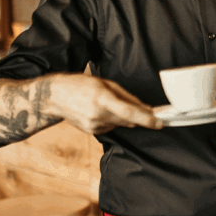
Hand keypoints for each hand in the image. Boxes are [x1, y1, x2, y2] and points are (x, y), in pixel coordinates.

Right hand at [45, 74, 161, 134]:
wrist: (55, 97)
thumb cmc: (80, 85)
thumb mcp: (105, 83)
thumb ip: (126, 96)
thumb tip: (145, 107)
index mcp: (102, 99)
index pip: (129, 112)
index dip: (146, 119)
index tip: (160, 123)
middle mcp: (98, 115)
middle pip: (128, 120)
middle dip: (139, 117)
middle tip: (149, 112)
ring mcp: (94, 125)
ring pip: (120, 124)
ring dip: (123, 117)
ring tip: (109, 104)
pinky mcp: (91, 131)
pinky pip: (110, 127)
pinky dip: (112, 120)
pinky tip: (101, 111)